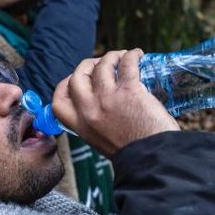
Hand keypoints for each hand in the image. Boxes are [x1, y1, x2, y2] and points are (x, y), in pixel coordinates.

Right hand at [52, 49, 179, 156]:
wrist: (155, 160)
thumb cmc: (137, 155)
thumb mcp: (104, 143)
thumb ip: (98, 125)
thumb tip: (105, 110)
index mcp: (82, 127)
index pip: (59, 102)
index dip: (64, 85)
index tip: (76, 78)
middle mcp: (90, 110)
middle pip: (77, 77)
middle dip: (87, 65)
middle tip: (101, 63)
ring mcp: (108, 99)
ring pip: (101, 65)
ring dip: (112, 57)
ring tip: (123, 57)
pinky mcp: (130, 91)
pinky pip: (126, 64)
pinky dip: (132, 55)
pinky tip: (138, 54)